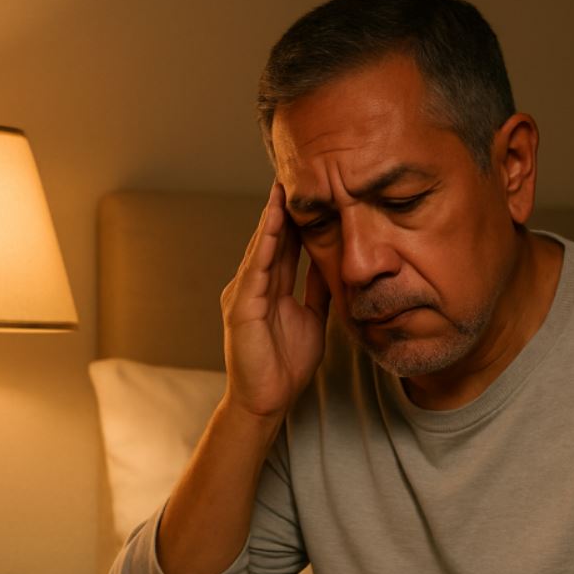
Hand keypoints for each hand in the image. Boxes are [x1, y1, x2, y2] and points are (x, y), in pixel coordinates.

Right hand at [221, 182, 330, 419]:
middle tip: (294, 174)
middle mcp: (254, 285)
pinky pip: (255, 270)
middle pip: (271, 239)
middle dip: (282, 208)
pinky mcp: (241, 308)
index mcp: (270, 288)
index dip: (297, 218)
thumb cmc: (286, 364)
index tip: (312, 191)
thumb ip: (317, 290)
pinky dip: (265, 245)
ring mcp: (244, 295)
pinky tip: (274, 222)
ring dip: (272, 218)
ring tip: (283, 187)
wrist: (268, 400)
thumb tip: (332, 261)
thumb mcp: (313, 318)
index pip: (286, 245)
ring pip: (262, 248)